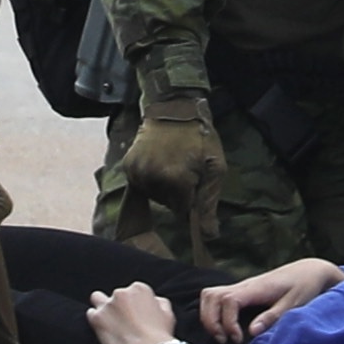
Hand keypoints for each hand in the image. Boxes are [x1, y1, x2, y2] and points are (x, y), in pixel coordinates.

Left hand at [84, 281, 180, 343]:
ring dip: (103, 309)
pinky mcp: (97, 318)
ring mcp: (107, 305)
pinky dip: (96, 321)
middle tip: (124, 321)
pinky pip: (90, 314)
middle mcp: (121, 293)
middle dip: (118, 306)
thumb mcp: (167, 312)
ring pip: (98, 300)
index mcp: (139, 288)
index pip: (131, 291)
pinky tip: (104, 330)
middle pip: (115, 296)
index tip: (135, 315)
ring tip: (110, 323)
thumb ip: (157, 302)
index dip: (133, 304)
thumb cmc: (161, 335)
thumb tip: (153, 301)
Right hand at [108, 103, 228, 256]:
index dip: (192, 198)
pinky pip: (141, 186)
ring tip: (174, 163)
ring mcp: (137, 171)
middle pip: (167, 204)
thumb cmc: (201, 137)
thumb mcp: (215, 168)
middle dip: (178, 193)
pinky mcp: (128, 166)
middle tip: (187, 168)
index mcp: (175, 179)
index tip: (196, 180)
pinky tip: (160, 162)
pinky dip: (151, 180)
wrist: (175, 106)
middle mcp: (151, 177)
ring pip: (153, 196)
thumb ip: (209, 204)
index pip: (182, 210)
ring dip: (164, 188)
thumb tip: (209, 236)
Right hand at [200, 257, 343, 343]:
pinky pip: (217, 297)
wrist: (309, 271)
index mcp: (256, 288)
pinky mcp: (242, 291)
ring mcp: (241, 286)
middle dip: (211, 320)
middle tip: (224, 339)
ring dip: (209, 315)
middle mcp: (244, 285)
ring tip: (223, 335)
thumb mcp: (294, 305)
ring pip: (210, 294)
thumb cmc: (304, 287)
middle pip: (211, 296)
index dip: (227, 322)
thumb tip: (251, 332)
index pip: (228, 301)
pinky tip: (225, 327)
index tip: (238, 339)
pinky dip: (213, 311)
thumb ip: (272, 318)